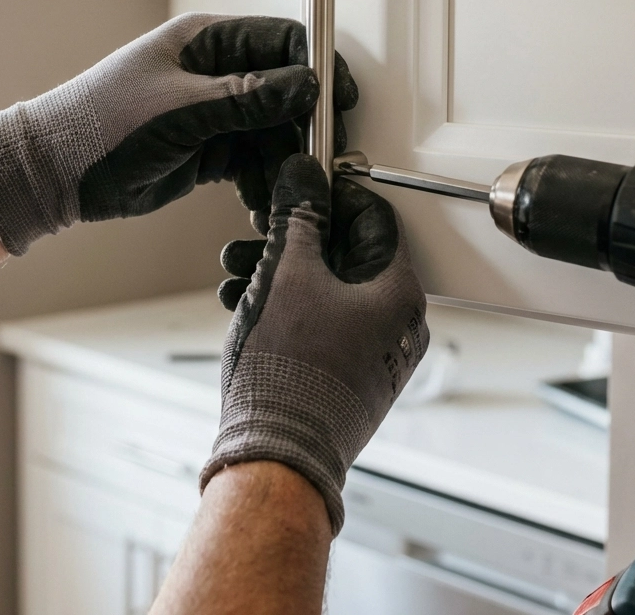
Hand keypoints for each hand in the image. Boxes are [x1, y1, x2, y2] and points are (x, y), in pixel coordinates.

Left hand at [0, 14, 355, 254]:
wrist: (56, 173)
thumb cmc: (101, 125)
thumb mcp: (180, 110)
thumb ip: (246, 98)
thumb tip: (306, 86)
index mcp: (206, 42)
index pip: (282, 42)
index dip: (317, 69)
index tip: (339, 102)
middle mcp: (215, 72)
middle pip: (285, 91)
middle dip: (306, 125)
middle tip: (321, 158)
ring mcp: (212, 112)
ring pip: (272, 131)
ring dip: (285, 160)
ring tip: (287, 190)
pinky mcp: (208, 149)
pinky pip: (252, 161)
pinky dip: (263, 180)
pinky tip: (261, 202)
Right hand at [200, 154, 427, 532]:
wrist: (277, 457)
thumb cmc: (290, 373)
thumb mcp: (288, 272)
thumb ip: (298, 215)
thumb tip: (303, 176)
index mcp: (397, 292)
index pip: (373, 216)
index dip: (330, 193)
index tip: (298, 187)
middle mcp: (396, 323)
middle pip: (345, 252)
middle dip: (293, 236)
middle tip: (259, 227)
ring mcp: (373, 353)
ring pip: (327, 288)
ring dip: (280, 270)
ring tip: (237, 269)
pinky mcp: (348, 376)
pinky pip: (321, 322)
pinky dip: (287, 305)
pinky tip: (245, 301)